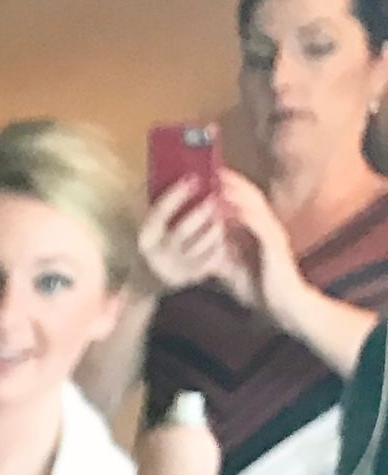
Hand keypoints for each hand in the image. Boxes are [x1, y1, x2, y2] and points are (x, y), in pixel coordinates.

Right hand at [137, 177, 233, 294]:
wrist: (149, 283)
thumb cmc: (156, 243)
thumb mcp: (152, 226)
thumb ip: (161, 204)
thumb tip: (176, 170)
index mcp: (146, 237)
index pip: (159, 213)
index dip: (176, 195)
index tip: (193, 178)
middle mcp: (158, 254)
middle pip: (183, 230)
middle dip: (201, 211)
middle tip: (215, 197)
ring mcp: (177, 267)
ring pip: (203, 243)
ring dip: (216, 226)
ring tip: (221, 215)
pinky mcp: (192, 276)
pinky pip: (214, 256)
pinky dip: (222, 243)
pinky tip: (224, 234)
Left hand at [216, 169, 309, 324]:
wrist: (280, 307)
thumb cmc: (256, 288)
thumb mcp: (229, 267)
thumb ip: (216, 253)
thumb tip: (194, 246)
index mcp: (257, 229)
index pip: (242, 201)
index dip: (227, 186)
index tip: (206, 175)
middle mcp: (266, 226)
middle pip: (249, 196)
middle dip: (231, 181)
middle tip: (210, 167)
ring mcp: (272, 234)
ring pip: (254, 205)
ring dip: (236, 192)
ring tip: (218, 180)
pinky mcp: (274, 246)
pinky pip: (258, 225)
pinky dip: (244, 214)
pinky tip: (230, 207)